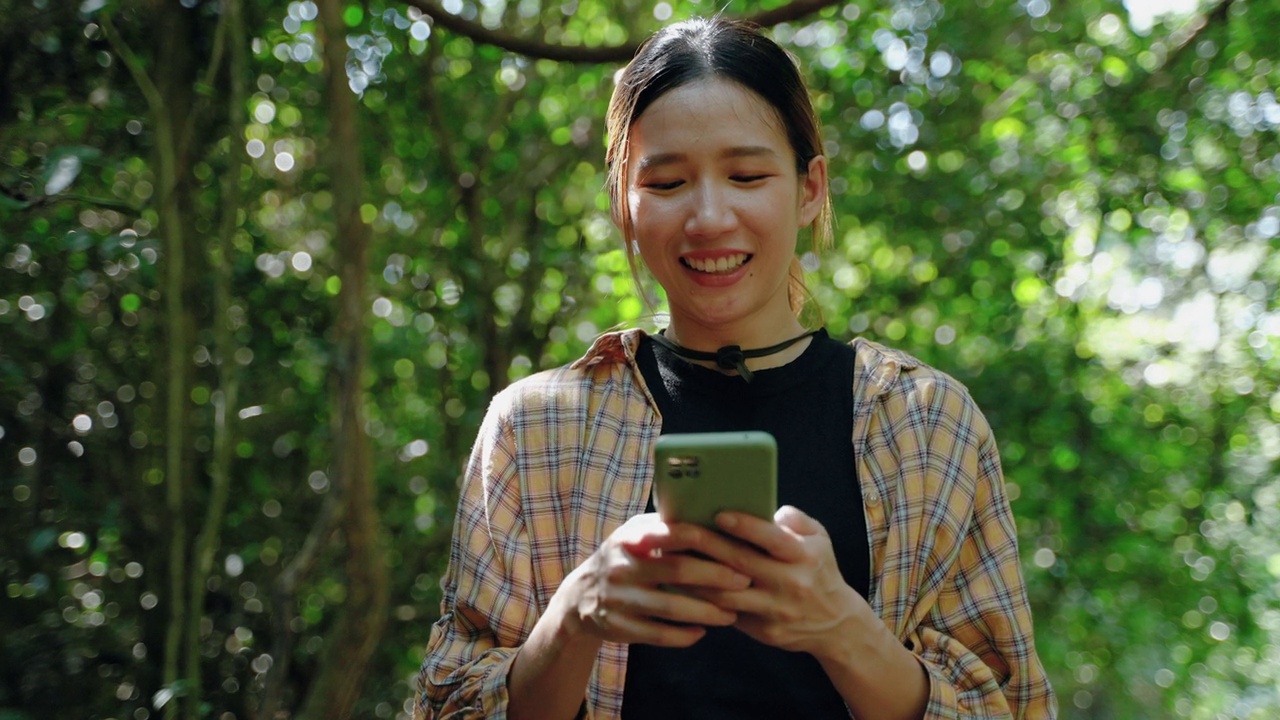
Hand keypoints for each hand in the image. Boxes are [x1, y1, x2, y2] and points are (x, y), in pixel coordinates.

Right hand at [549, 513, 752, 647]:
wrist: (578, 598)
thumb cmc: (623, 559)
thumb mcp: (633, 535)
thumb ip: (665, 527)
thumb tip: (714, 516)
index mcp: (631, 538)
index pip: (675, 533)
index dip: (710, 541)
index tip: (739, 548)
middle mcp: (622, 566)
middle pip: (678, 570)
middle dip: (717, 577)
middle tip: (744, 582)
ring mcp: (618, 598)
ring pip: (672, 608)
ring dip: (707, 612)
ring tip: (731, 614)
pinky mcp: (618, 627)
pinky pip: (659, 634)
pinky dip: (684, 635)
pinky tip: (702, 631)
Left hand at [693, 505, 870, 659]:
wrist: (836, 623)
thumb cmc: (819, 569)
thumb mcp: (820, 538)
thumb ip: (795, 519)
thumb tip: (768, 509)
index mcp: (804, 556)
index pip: (772, 539)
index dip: (745, 526)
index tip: (719, 514)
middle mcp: (790, 583)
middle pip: (740, 564)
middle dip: (706, 545)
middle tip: (677, 530)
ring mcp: (775, 610)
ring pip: (727, 594)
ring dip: (695, 578)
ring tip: (671, 559)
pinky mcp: (764, 631)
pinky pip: (728, 614)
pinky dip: (703, 600)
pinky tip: (681, 587)